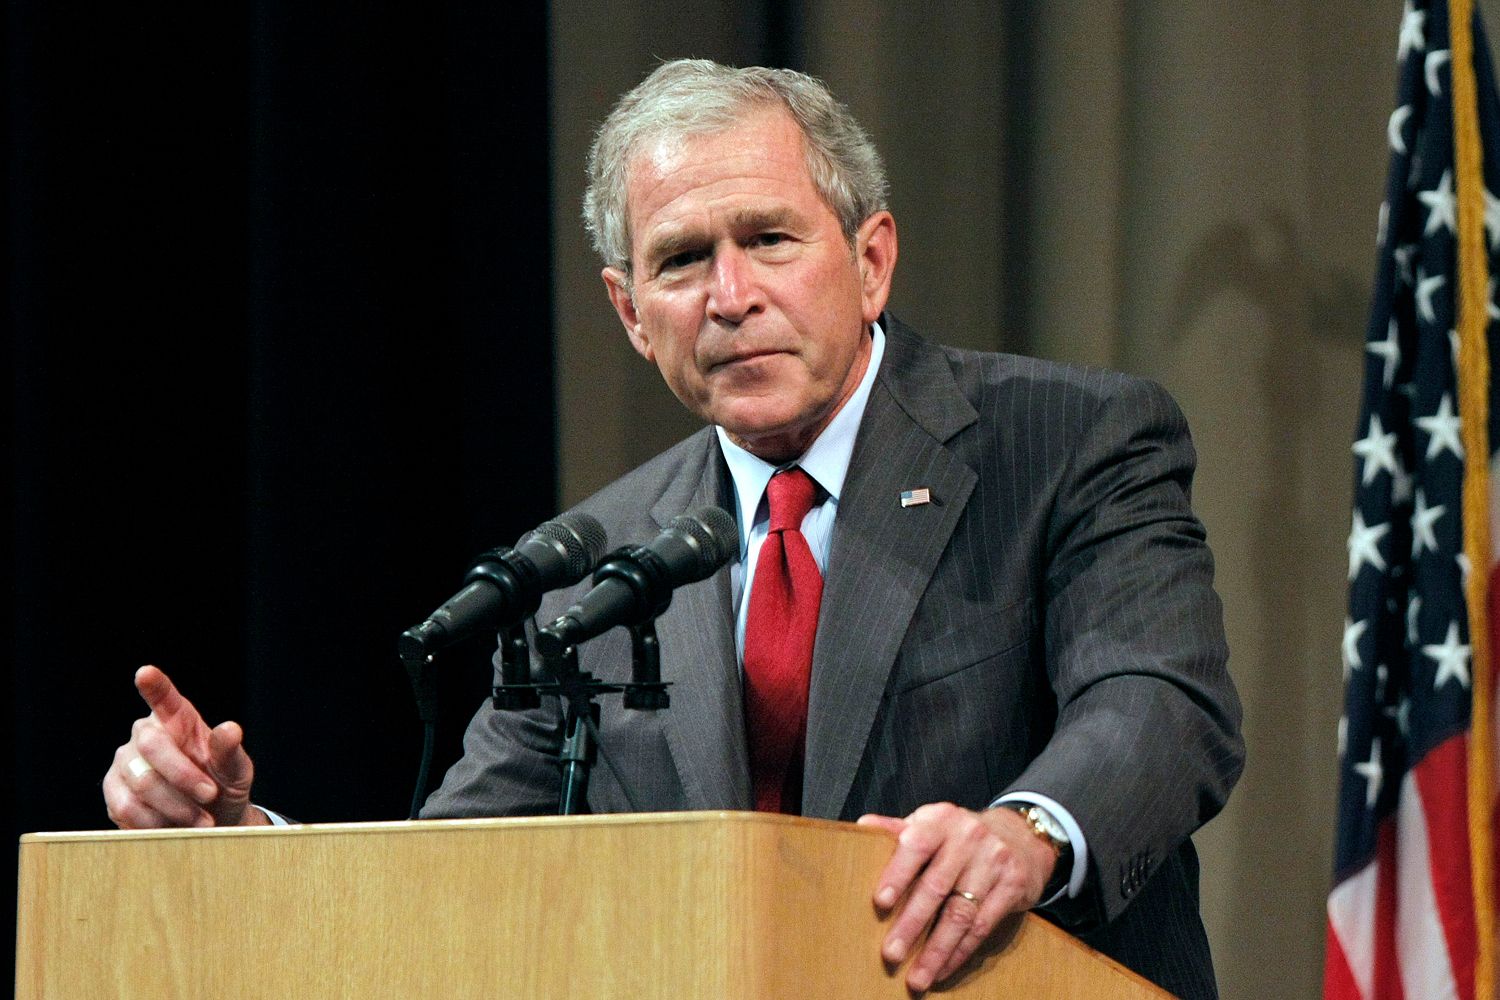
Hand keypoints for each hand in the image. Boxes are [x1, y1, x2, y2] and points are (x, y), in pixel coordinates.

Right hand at [103, 665, 264, 828]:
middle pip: (152, 745)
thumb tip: (230, 729)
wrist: (210, 822)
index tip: (145, 673)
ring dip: (176, 806)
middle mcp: (145, 735)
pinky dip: (156, 822)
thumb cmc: (223, 786)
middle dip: (184, 775)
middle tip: (210, 794)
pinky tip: (175, 827)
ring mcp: (124, 763)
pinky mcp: (113, 792)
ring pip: (141, 781)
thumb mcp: (236, 770)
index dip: (154, 685)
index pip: (164, 697)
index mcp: (177, 719)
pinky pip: (127, 807)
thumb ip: (230, 751)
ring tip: (202, 821)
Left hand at [858, 803, 1056, 992]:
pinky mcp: (1013, 886)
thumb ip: (899, 829)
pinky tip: (943, 968)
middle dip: (912, 924)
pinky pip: (983, 925)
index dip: (898, 874)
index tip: (881, 903)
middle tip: (891, 954)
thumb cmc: (960, 836)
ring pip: (961, 913)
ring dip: (937, 950)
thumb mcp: (932, 824)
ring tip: (918, 976)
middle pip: (936, 886)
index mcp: (941, 820)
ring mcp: (994, 861)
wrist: (1019, 836)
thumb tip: (863, 827)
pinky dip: (960, 951)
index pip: (916, 845)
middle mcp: (969, 837)